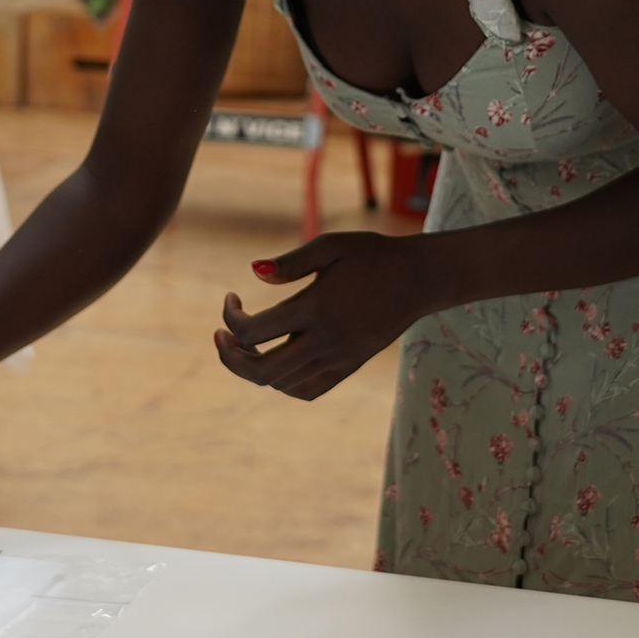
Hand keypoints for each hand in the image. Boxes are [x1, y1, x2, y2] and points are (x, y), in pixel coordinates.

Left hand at [215, 231, 442, 401]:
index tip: (231, 298)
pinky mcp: (349, 367)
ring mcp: (338, 359)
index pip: (254, 331)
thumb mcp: (331, 246)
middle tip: (220, 336)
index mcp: (315, 308)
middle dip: (230, 357)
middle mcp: (325, 341)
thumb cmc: (372, 255)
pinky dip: (283, 383)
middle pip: (262, 371)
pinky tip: (276, 360)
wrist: (418, 279)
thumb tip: (253, 272)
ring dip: (254, 368)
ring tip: (246, 345)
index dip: (230, 319)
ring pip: (282, 384)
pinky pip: (307, 391)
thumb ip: (291, 261)